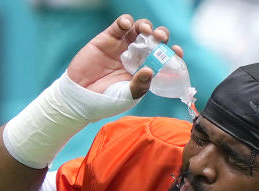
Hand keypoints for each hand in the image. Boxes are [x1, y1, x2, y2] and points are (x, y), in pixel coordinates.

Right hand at [67, 15, 183, 99]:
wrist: (80, 97)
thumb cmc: (106, 101)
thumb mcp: (127, 97)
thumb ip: (140, 85)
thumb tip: (151, 70)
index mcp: (145, 70)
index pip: (164, 58)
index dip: (172, 53)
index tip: (177, 52)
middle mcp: (137, 57)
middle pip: (154, 40)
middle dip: (161, 36)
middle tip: (160, 38)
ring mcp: (123, 46)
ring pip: (140, 29)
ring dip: (146, 26)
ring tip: (146, 31)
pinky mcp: (108, 38)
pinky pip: (120, 25)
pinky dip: (126, 21)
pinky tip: (127, 25)